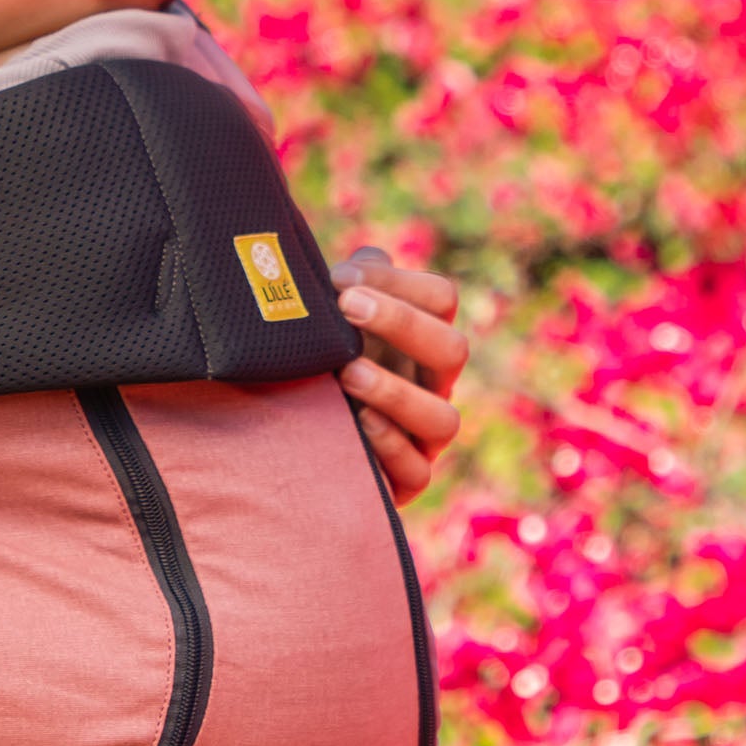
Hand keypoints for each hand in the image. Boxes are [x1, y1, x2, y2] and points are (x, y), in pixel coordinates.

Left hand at [331, 247, 465, 506]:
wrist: (292, 436)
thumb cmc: (317, 360)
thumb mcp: (326, 321)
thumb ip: (344, 284)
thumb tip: (349, 264)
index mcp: (421, 338)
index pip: (441, 298)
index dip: (398, 281)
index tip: (338, 278)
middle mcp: (433, 386)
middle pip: (453, 349)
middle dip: (402, 324)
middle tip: (347, 305)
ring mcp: (424, 437)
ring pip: (444, 419)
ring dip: (397, 392)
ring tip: (348, 372)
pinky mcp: (405, 481)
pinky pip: (417, 471)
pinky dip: (389, 445)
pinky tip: (356, 422)